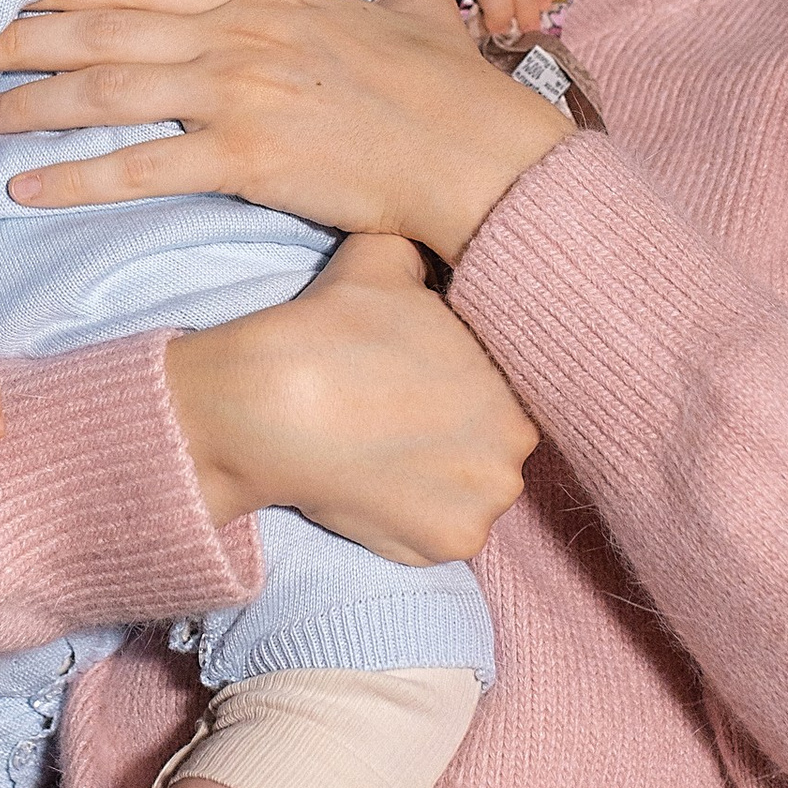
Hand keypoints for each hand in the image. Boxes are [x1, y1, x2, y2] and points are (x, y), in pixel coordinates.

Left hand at [0, 0, 569, 266]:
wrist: (482, 152)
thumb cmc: (449, 89)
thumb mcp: (410, 7)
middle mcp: (240, 31)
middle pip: (102, 25)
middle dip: (18, 34)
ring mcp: (240, 89)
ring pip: (106, 88)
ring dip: (29, 106)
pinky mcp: (248, 154)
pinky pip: (140, 165)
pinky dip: (75, 177)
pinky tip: (25, 190)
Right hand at [165, 233, 536, 563]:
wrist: (271, 403)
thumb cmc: (331, 327)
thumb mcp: (386, 260)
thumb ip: (425, 252)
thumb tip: (429, 239)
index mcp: (513, 379)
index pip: (502, 388)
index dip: (459, 386)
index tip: (420, 386)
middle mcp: (516, 448)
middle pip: (492, 445)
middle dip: (456, 435)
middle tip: (400, 421)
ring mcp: (485, 504)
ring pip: (470, 493)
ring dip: (439, 481)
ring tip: (386, 455)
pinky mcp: (448, 547)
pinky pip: (441, 536)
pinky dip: (413, 520)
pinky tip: (376, 487)